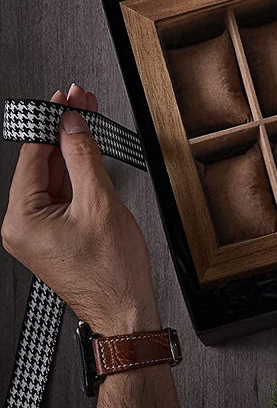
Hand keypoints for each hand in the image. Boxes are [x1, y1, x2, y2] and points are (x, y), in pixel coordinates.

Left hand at [2, 84, 158, 333]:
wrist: (124, 309)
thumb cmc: (111, 272)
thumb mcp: (99, 202)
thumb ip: (83, 156)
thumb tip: (72, 124)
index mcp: (22, 220)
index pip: (32, 156)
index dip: (51, 122)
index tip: (64, 99)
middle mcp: (22, 226)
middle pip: (42, 163)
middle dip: (63, 130)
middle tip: (79, 100)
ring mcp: (38, 231)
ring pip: (53, 175)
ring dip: (71, 146)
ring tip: (87, 116)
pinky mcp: (54, 233)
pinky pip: (62, 192)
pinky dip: (76, 169)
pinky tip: (87, 148)